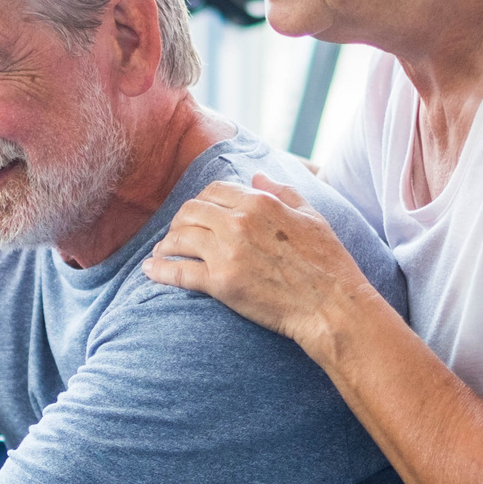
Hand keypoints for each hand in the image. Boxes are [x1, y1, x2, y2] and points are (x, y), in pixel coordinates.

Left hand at [143, 174, 371, 352]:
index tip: (198, 214)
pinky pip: (178, 271)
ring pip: (180, 237)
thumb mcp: (312, 216)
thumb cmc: (329, 263)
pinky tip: (150, 270)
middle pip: (191, 211)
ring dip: (166, 243)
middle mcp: (240, 222)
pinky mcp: (221, 283)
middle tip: (177, 234)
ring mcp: (228, 253)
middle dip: (180, 221)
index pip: (214, 191)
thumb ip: (283, 192)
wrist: (332, 307)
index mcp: (260, 203)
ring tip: (162, 252)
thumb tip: (256, 176)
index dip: (202, 201)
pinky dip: (159, 269)